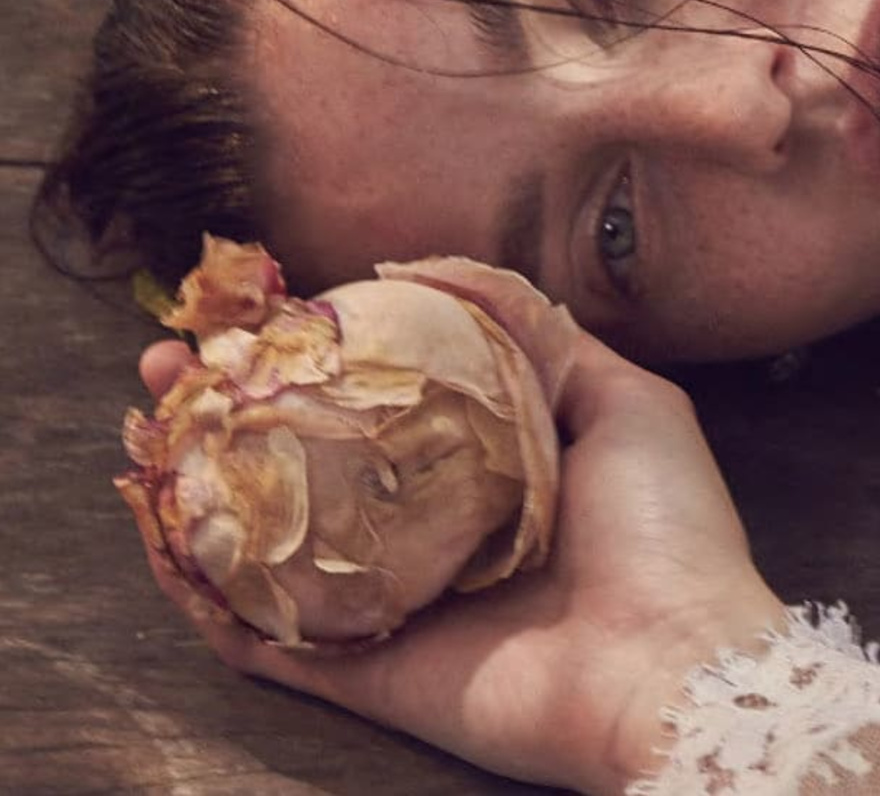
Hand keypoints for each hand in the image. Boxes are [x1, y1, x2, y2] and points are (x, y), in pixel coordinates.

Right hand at [132, 332, 788, 793]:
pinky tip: (158, 525)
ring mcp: (390, 601)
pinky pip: (261, 631)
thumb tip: (434, 270)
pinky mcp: (363, 670)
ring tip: (144, 422)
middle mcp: (429, 529)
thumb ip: (537, 335)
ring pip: (267, 539)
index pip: (379, 397)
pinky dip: (201, 588)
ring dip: (194, 481)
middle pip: (307, 461)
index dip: (315, 351)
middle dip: (231, 405)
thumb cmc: (665, 530)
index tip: (258, 307)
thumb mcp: (625, 401)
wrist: (672, 667)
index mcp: (489, 467)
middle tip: (172, 359)